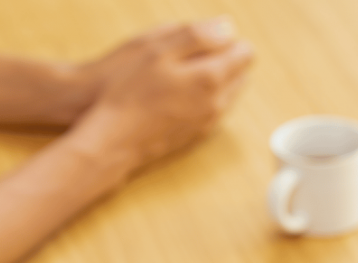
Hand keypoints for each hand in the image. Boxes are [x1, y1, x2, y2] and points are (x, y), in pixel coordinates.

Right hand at [68, 18, 253, 175]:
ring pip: (230, 94)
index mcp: (211, 78)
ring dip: (216, 80)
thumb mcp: (156, 50)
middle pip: (241, 74)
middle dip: (225, 60)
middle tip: (191, 53)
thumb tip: (228, 27)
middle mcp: (218, 104)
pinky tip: (178, 95)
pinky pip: (216, 112)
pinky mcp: (199, 137)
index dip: (227, 40)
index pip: (245, 53)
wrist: (113, 139)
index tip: (204, 38)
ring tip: (182, 73)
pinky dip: (206, 99)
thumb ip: (196, 35)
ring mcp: (210, 123)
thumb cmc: (128, 91)